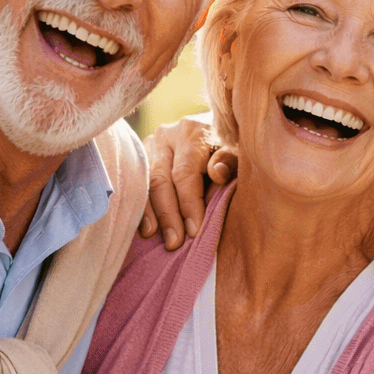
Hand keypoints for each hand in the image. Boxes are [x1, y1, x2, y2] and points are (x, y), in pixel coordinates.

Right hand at [140, 114, 234, 250]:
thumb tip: (217, 174)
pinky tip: (144, 227)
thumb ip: (229, 161)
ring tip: (153, 236)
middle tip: (174, 243)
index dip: (189, 204)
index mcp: (193, 132)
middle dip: (168, 214)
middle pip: (161, 179)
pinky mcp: (141, 155)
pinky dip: (141, 207)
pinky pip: (137, 184)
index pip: (185, 173)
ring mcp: (150, 144)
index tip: (195, 231)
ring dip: (150, 213)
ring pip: (145, 183)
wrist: (214, 130)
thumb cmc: (229, 147)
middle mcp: (167, 135)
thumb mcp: (236, 151)